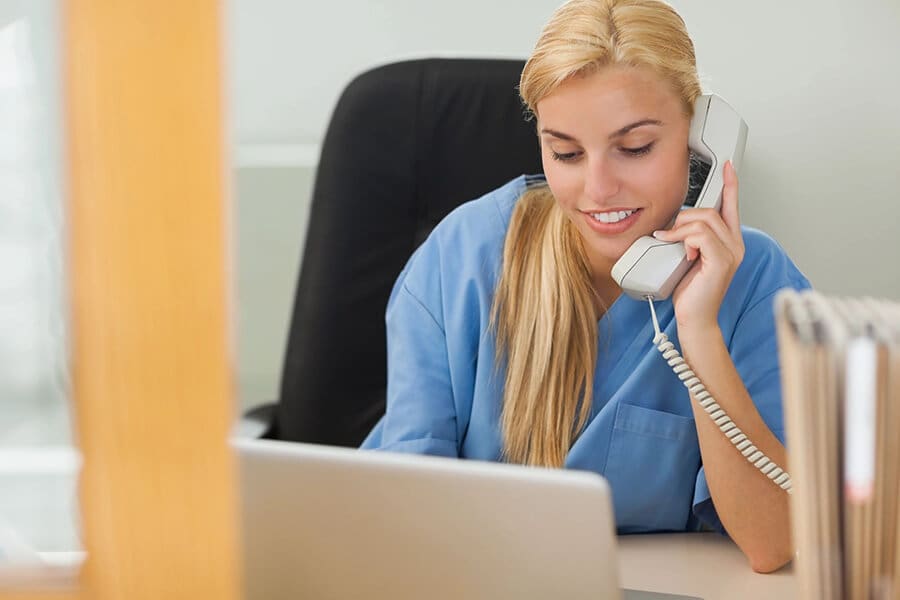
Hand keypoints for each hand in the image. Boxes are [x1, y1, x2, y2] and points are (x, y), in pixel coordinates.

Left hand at [652, 160, 743, 332]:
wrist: (695, 318)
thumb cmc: (690, 292)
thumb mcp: (687, 257)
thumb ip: (689, 239)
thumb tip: (674, 225)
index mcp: (729, 242)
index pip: (731, 206)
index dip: (730, 184)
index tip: (727, 166)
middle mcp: (735, 245)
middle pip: (711, 210)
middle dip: (685, 218)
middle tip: (670, 236)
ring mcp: (731, 253)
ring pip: (704, 220)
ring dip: (681, 230)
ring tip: (672, 245)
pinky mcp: (722, 261)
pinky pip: (700, 235)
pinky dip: (682, 238)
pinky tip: (676, 249)